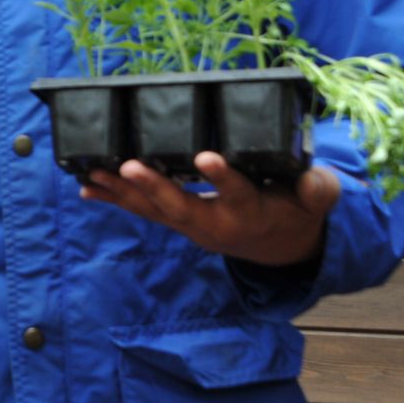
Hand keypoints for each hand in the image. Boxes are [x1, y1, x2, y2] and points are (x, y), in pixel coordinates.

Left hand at [83, 151, 339, 267]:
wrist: (279, 246)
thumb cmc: (296, 211)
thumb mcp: (315, 201)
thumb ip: (318, 191)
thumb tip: (315, 182)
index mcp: (251, 214)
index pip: (237, 193)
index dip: (222, 177)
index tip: (207, 156)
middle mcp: (215, 224)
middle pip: (182, 207)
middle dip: (155, 188)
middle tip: (129, 167)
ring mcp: (191, 226)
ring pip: (154, 211)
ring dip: (122, 193)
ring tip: (93, 174)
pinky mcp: (175, 221)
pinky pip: (142, 212)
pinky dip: (115, 200)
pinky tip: (86, 188)